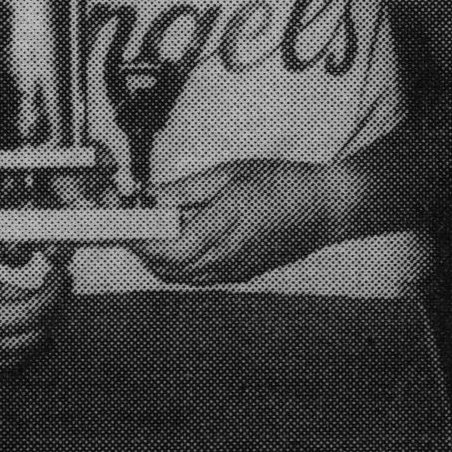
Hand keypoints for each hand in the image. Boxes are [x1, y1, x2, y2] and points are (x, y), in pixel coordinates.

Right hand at [0, 226, 66, 382]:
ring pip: (22, 353)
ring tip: (4, 297)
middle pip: (39, 336)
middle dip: (47, 308)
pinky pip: (1, 361)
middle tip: (38, 280)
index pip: (36, 310)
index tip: (60, 270)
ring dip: (28, 326)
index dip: (55, 289)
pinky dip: (8, 339)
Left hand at [136, 159, 345, 284]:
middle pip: (168, 270)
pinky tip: (181, 240)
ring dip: (159, 259)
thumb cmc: (285, 185)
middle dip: (143, 250)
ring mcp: (236, 270)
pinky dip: (180, 264)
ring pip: (181, 278)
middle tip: (132, 226)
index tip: (123, 226)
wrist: (328, 207)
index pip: (167, 250)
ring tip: (154, 231)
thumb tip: (151, 196)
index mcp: (224, 228)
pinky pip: (199, 278)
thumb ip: (185, 189)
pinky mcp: (242, 274)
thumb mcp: (229, 174)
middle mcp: (228, 257)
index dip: (139, 242)